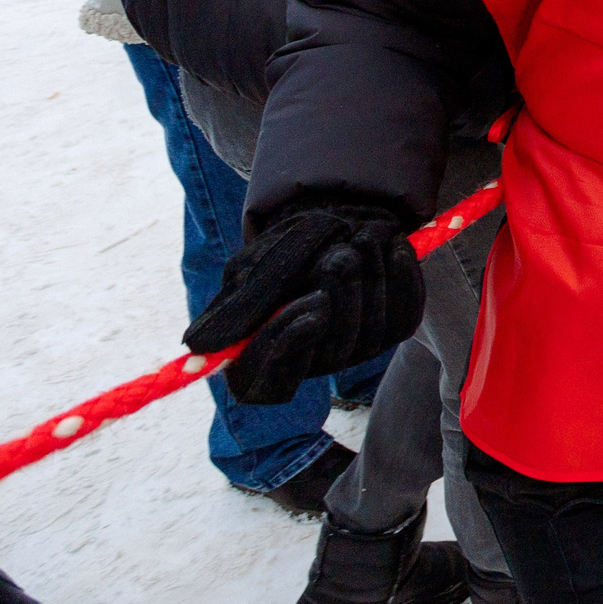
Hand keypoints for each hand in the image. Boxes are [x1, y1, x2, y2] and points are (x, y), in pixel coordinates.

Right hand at [184, 201, 423, 403]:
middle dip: (342, 293)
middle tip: (340, 251)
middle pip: (334, 351)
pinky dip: (402, 275)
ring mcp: (354, 352)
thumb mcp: (254, 267)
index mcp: (261, 358)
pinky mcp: (391, 331)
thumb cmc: (284, 250)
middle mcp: (311, 363)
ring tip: (360, 238)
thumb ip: (240, 304)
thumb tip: (197, 346)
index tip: (314, 302)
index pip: (270, 379)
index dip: (293, 344)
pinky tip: (394, 248)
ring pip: (372, 331)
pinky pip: (405, 313)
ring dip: (372, 275)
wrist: (334, 224)